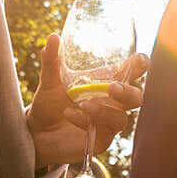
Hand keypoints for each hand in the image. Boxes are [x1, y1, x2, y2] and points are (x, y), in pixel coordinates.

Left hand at [28, 34, 147, 166]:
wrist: (35, 132)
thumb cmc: (48, 104)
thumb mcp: (49, 81)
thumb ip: (52, 60)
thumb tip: (53, 37)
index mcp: (105, 83)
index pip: (130, 72)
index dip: (140, 66)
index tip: (140, 61)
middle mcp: (111, 103)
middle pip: (136, 98)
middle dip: (128, 92)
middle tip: (112, 88)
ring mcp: (108, 122)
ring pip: (121, 118)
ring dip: (103, 110)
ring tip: (82, 105)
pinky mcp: (101, 140)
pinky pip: (103, 132)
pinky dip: (85, 121)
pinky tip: (69, 114)